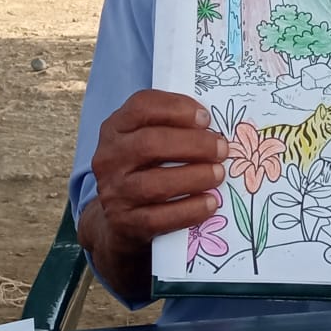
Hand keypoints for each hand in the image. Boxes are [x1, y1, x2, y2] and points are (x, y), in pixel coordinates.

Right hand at [91, 89, 227, 251]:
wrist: (121, 219)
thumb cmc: (146, 169)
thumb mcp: (150, 140)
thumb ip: (174, 128)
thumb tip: (214, 128)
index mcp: (116, 128)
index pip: (141, 106)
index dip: (177, 108)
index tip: (206, 118)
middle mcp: (109, 158)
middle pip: (150, 143)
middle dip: (193, 144)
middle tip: (222, 149)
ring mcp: (114, 192)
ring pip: (154, 184)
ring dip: (194, 177)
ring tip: (219, 174)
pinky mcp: (125, 223)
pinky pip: (158, 218)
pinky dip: (189, 210)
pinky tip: (210, 203)